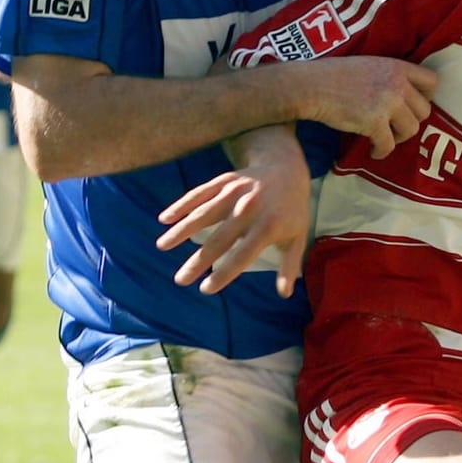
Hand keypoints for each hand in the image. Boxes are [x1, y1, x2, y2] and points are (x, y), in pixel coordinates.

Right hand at [156, 132, 311, 296]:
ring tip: (162, 246)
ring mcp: (235, 193)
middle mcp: (249, 209)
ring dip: (181, 231)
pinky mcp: (224, 181)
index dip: (223, 274)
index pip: (242, 255)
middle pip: (218, 240)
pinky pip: (200, 194)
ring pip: (203, 214)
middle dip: (197, 261)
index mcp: (268, 226)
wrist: (287, 168)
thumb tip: (284, 294)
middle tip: (180, 280)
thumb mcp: (298, 237)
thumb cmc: (292, 210)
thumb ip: (290, 265)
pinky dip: (182, 205)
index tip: (205, 289)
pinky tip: (165, 218)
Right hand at [298, 56, 437, 158]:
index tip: (413, 105)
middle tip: (396, 126)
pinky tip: (374, 151)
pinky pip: (389, 145)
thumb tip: (405, 96)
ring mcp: (388, 103)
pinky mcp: (374, 123)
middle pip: (424, 111)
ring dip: (399, 137)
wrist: (311, 86)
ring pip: (411, 130)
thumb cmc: (334, 75)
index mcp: (397, 67)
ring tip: (385, 138)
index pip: (432, 81)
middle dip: (411, 121)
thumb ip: (390, 77)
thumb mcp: (369, 65)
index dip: (426, 97)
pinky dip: (382, 151)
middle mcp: (397, 84)